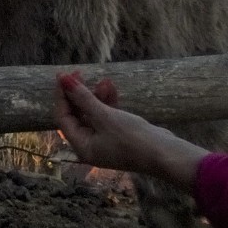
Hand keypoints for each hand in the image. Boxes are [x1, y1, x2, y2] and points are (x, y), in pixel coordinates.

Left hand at [54, 72, 208, 190]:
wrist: (165, 154)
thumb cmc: (131, 138)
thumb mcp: (104, 116)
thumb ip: (83, 97)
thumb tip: (63, 79)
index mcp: (81, 146)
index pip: (63, 117)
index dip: (62, 96)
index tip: (63, 76)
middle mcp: (90, 146)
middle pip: (77, 115)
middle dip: (79, 94)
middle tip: (80, 73)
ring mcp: (105, 141)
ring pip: (93, 114)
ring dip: (96, 96)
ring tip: (105, 79)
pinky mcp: (119, 136)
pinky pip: (107, 116)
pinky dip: (108, 102)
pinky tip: (112, 87)